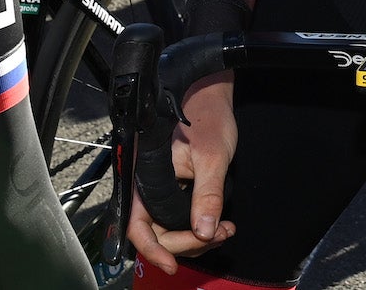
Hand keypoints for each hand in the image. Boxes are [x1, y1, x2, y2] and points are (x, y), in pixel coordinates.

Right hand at [128, 73, 237, 274]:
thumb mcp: (213, 158)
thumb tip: (204, 232)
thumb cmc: (209, 119)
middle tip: (221, 234)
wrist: (213, 100)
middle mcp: (149, 188)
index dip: (153, 250)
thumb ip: (207, 196)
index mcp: (146, 179)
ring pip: (171, 231)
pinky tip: (220, 224)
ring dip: (197, 238)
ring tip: (225, 229)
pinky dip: (200, 228)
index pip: (139, 227)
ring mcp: (162, 193)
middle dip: (188, 243)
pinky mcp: (176, 193)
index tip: (172, 265)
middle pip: (157, 234)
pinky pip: (181, 220)